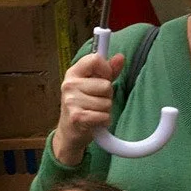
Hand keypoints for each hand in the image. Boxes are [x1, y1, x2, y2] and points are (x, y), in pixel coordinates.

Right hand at [53, 48, 124, 165]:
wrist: (69, 133)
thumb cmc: (83, 106)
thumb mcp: (93, 85)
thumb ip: (108, 72)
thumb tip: (120, 57)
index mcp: (73, 73)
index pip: (95, 59)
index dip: (106, 69)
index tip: (104, 78)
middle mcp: (69, 85)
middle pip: (106, 85)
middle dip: (107, 96)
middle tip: (96, 102)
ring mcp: (71, 101)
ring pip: (106, 103)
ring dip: (105, 110)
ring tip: (94, 112)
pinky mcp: (77, 117)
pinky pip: (104, 116)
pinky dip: (104, 121)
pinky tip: (95, 122)